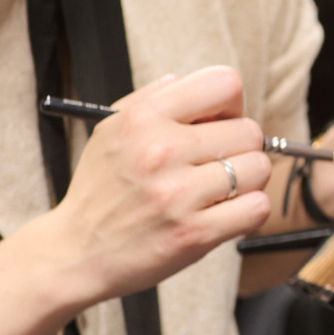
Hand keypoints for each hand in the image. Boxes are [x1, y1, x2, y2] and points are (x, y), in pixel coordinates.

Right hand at [30, 67, 269, 305]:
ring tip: (217, 192)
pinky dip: (248, 212)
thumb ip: (151, 99)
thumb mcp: (110, 131)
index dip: (230, 106)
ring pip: (259, 168)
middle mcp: (161, 150)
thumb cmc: (98, 193)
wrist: (74, 254)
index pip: (224, 84)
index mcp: (143, 118)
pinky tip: (223, 214)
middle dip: (240, 148)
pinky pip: (257, 208)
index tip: (219, 125)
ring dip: (247, 182)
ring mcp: (178, 193)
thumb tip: (185, 80)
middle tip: (215, 166)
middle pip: (250, 130)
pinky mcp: (193, 233)